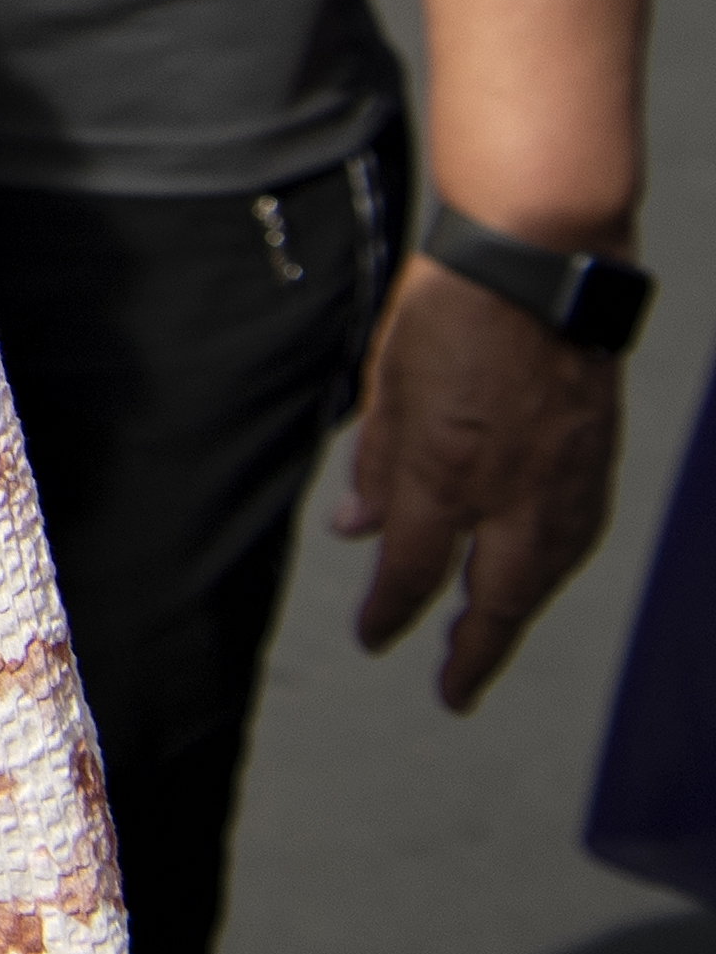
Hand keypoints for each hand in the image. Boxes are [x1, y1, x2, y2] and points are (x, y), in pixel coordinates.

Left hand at [334, 254, 629, 707]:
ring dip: (516, 615)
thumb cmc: (449, 307)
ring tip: (488, 641)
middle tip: (453, 690)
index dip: (390, 613)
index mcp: (442, 471)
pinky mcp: (597, 463)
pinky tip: (538, 578)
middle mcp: (508, 491)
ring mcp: (562, 481)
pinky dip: (552, 571)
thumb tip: (356, 527)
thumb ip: (375, 461)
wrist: (539, 262)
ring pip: (543, 578)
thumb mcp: (384, 380)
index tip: (375, 637)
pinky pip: (576, 539)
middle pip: (492, 600)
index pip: (412, 570)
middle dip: (470, 652)